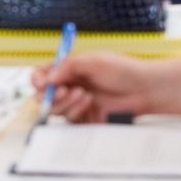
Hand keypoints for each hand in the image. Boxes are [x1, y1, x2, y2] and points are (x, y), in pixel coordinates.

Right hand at [31, 52, 150, 122]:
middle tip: (60, 91)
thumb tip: (49, 78)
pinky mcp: (83, 117)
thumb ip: (68, 66)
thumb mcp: (93, 60)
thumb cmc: (122, 70)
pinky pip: (69, 119)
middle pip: (43, 94)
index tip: (41, 83)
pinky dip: (76, 111)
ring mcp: (75, 102)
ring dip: (66, 102)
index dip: (38, 79)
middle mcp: (69, 85)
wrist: (143, 89)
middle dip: (49, 94)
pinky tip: (90, 102)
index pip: (43, 74)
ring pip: (55, 108)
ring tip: (83, 94)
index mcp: (69, 68)